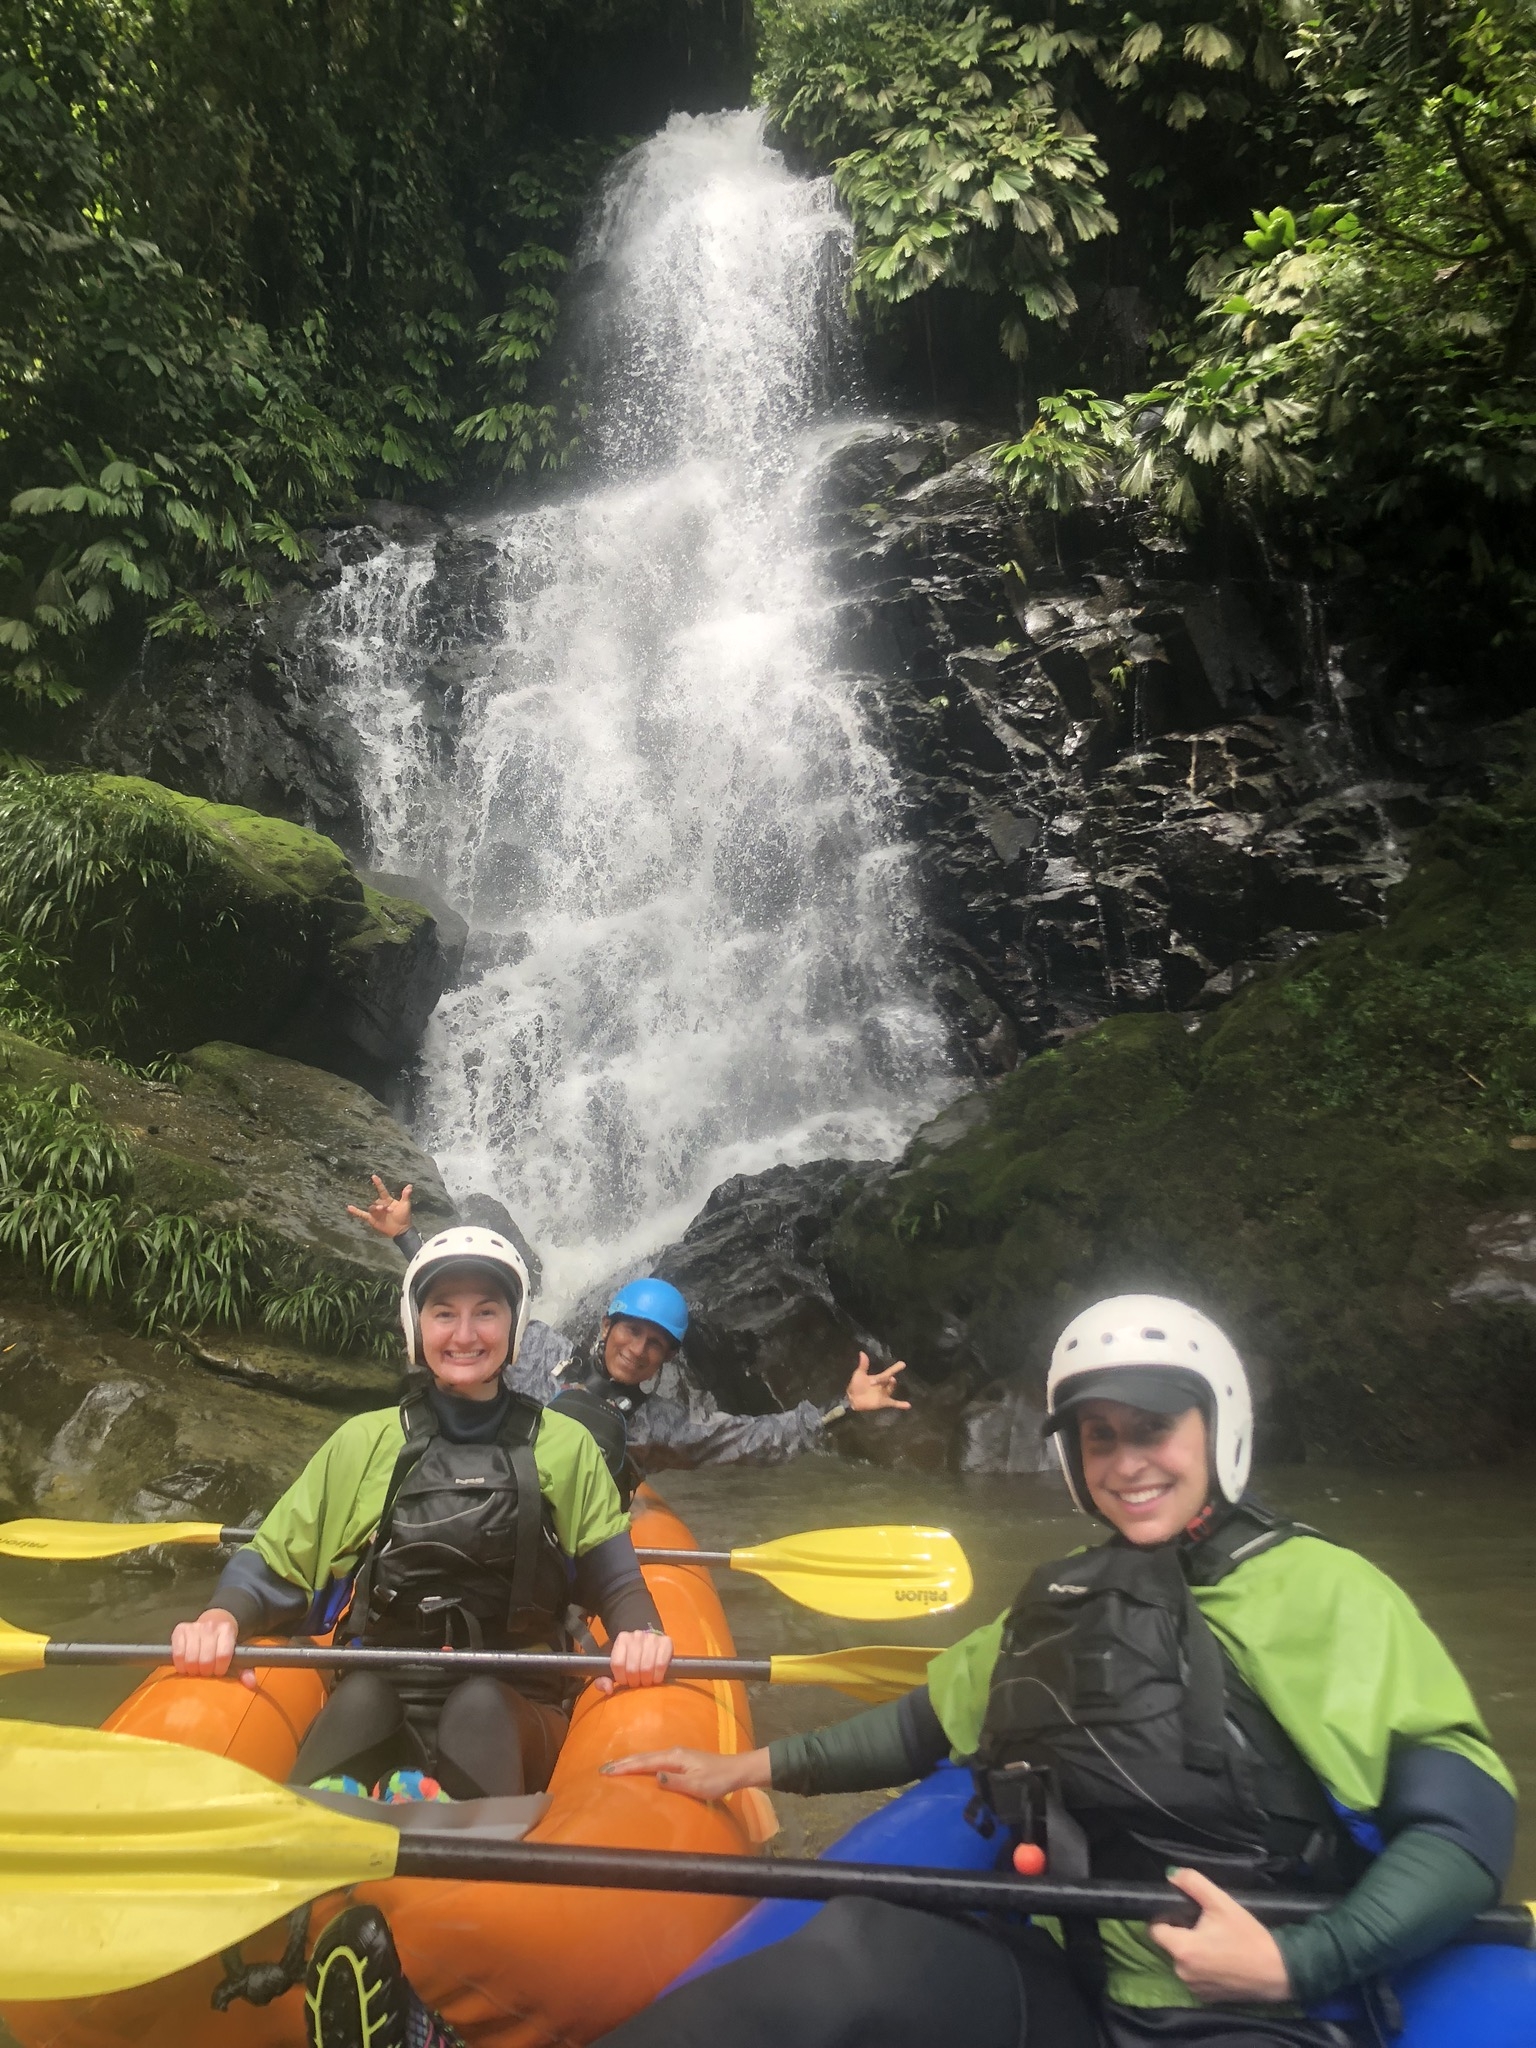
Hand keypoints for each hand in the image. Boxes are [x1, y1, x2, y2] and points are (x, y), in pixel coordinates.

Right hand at [169, 1608, 253, 1686]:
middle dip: (206, 1671)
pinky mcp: (180, 1629)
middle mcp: (210, 1626)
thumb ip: (245, 1668)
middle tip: (206, 1671)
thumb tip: (251, 1683)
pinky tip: (186, 1664)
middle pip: (205, 1659)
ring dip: (192, 1669)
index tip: (219, 1671)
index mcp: (227, 1630)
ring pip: (190, 1658)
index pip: (223, 1655)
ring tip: (196, 1669)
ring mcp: (194, 1627)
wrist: (215, 1619)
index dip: (220, 1669)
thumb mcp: (238, 1652)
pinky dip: (181, 1664)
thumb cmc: (226, 1642)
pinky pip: (177, 1654)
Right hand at [347, 1175, 412, 1237]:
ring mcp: (375, 1212)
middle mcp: (380, 1205)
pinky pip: (362, 1214)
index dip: (378, 1183)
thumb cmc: (404, 1217)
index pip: (381, 1190)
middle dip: (381, 1204)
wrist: (401, 1230)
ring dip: (376, 1208)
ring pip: (371, 1207)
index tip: (373, 1176)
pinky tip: (349, 1207)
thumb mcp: (405, 1205)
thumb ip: (406, 1195)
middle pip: (377, 1201)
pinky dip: (355, 1211)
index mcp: (388, 1201)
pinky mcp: (372, 1219)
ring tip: (381, 1210)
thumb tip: (410, 1185)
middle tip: (387, 1209)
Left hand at [595, 1630, 674, 1693]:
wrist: (649, 1642)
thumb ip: (604, 1679)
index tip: (625, 1681)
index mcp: (622, 1639)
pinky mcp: (666, 1642)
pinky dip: (658, 1676)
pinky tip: (656, 1677)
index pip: (618, 1664)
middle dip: (634, 1681)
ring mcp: (652, 1638)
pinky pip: (661, 1665)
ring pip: (647, 1668)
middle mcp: (637, 1635)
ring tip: (646, 1680)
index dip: (621, 1678)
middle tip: (637, 1682)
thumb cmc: (630, 1658)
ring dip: (646, 1680)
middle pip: (633, 1668)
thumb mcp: (615, 1666)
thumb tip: (608, 1689)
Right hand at [600, 1745, 771, 1800]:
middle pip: (642, 1757)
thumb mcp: (698, 1786)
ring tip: (614, 1767)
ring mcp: (676, 1755)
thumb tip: (655, 1777)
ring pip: (647, 1757)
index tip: (607, 1771)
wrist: (736, 1770)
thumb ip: (676, 1782)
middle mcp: (672, 1753)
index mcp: (674, 1758)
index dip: (625, 1767)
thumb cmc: (718, 1780)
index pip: (644, 1763)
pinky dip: (641, 1763)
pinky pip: (654, 1760)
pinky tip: (638, 1767)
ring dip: (630, 1762)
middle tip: (602, 1769)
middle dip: (622, 1762)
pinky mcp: (680, 1760)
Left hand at [845, 1351, 910, 1413]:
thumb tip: (862, 1352)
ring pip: (891, 1389)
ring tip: (892, 1380)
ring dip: (892, 1385)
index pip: (888, 1372)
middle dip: (889, 1378)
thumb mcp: (859, 1374)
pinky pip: (894, 1403)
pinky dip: (900, 1404)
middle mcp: (883, 1386)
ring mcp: (884, 1394)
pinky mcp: (883, 1402)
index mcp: (878, 1378)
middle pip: (889, 1380)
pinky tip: (908, 1405)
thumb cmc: (856, 1385)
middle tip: (889, 1377)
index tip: (903, 1364)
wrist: (852, 1399)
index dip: (895, 1368)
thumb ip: (863, 1365)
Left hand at [1148, 1868, 1291, 2003]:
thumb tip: (1172, 1873)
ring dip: (1193, 1952)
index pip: (1155, 1930)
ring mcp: (1195, 1988)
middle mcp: (1182, 1972)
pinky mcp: (1208, 1999)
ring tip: (1216, 1943)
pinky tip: (1222, 1960)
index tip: (1182, 1914)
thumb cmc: (1248, 1936)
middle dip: (1182, 1934)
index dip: (1165, 1918)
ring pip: (1183, 1962)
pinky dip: (1203, 1968)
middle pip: (1170, 1946)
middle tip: (1205, 1926)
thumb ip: (1193, 1884)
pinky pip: (1196, 1977)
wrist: (1278, 1971)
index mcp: (1182, 1949)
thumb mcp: (1221, 1902)